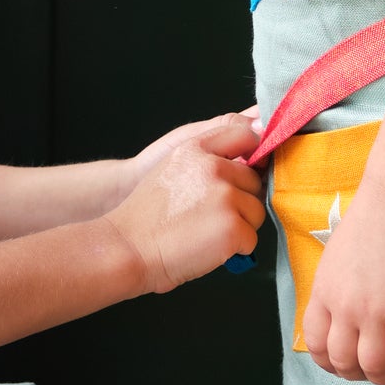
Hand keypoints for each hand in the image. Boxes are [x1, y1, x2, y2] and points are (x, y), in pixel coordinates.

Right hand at [110, 120, 263, 293]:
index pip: (244, 135)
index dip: (252, 155)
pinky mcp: (232, 226)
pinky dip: (236, 249)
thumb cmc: (147, 217)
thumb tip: (247, 161)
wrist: (128, 249)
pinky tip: (208, 247)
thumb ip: (206, 159)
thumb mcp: (170, 168)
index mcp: (196, 149)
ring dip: (240, 226)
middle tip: (211, 217)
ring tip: (206, 232)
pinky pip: (251, 239)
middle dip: (241, 201)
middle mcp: (213, 167)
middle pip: (254, 181)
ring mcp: (225, 196)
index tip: (246, 173)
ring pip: (256, 211)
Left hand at [302, 184, 384, 384]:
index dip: (327, 363)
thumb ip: (337, 285)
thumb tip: (344, 306)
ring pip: (372, 365)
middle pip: (342, 360)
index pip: (315, 343)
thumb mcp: (337, 256)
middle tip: (370, 374)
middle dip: (355, 375)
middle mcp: (344, 307)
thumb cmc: (371, 220)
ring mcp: (374, 311)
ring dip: (382, 379)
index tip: (340, 367)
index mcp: (324, 292)